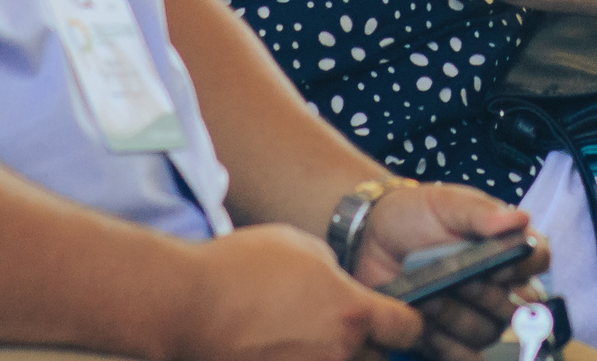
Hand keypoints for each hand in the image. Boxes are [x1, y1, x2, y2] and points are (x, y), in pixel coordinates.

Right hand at [185, 223, 420, 360]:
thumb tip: (342, 286)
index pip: (408, 329)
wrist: (188, 304)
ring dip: (334, 356)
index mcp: (352, 313)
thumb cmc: (242, 268)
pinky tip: (281, 348)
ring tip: (304, 338)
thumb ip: (335, 272)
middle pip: (377, 359)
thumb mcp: (302, 247)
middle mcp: (339, 353)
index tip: (398, 320)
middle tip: (340, 329)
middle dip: (367, 346)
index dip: (407, 323)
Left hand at [355, 184, 547, 360]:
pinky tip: (426, 325)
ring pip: (488, 330)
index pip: (540, 258)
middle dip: (487, 294)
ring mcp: (476, 313)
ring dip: (458, 316)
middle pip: (518, 304)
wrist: (371, 237)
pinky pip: (464, 355)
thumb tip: (519, 218)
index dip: (525, 265)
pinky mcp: (450, 337)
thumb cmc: (414, 214)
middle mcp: (499, 283)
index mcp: (507, 245)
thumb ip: (481, 212)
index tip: (500, 261)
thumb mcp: (446, 203)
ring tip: (430, 295)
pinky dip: (446, 344)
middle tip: (461, 279)